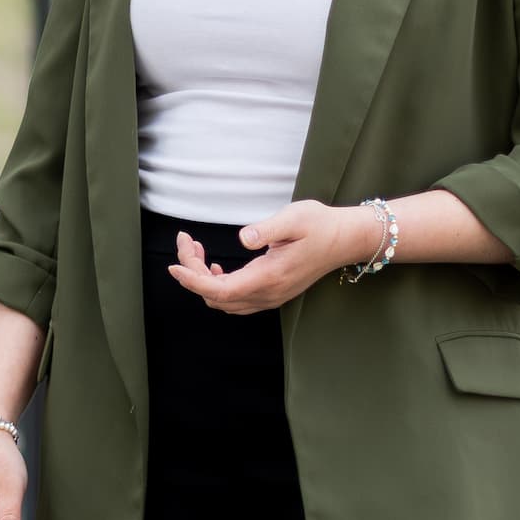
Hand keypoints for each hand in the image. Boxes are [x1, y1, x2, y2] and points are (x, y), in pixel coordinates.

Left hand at [167, 201, 382, 315]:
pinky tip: (215, 265)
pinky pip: (237, 299)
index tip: (173, 266)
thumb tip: (243, 239)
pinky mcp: (274, 292)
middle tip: (186, 241)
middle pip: (217, 296)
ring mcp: (272, 296)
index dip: (193, 280)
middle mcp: (269, 293)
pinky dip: (218, 285)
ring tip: (196, 250)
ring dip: (203, 280)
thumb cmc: (320, 225)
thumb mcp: (294, 218)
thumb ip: (266, 229)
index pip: (220, 290)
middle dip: (193, 272)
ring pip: (225, 301)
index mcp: (270, 277)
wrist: (346, 239)